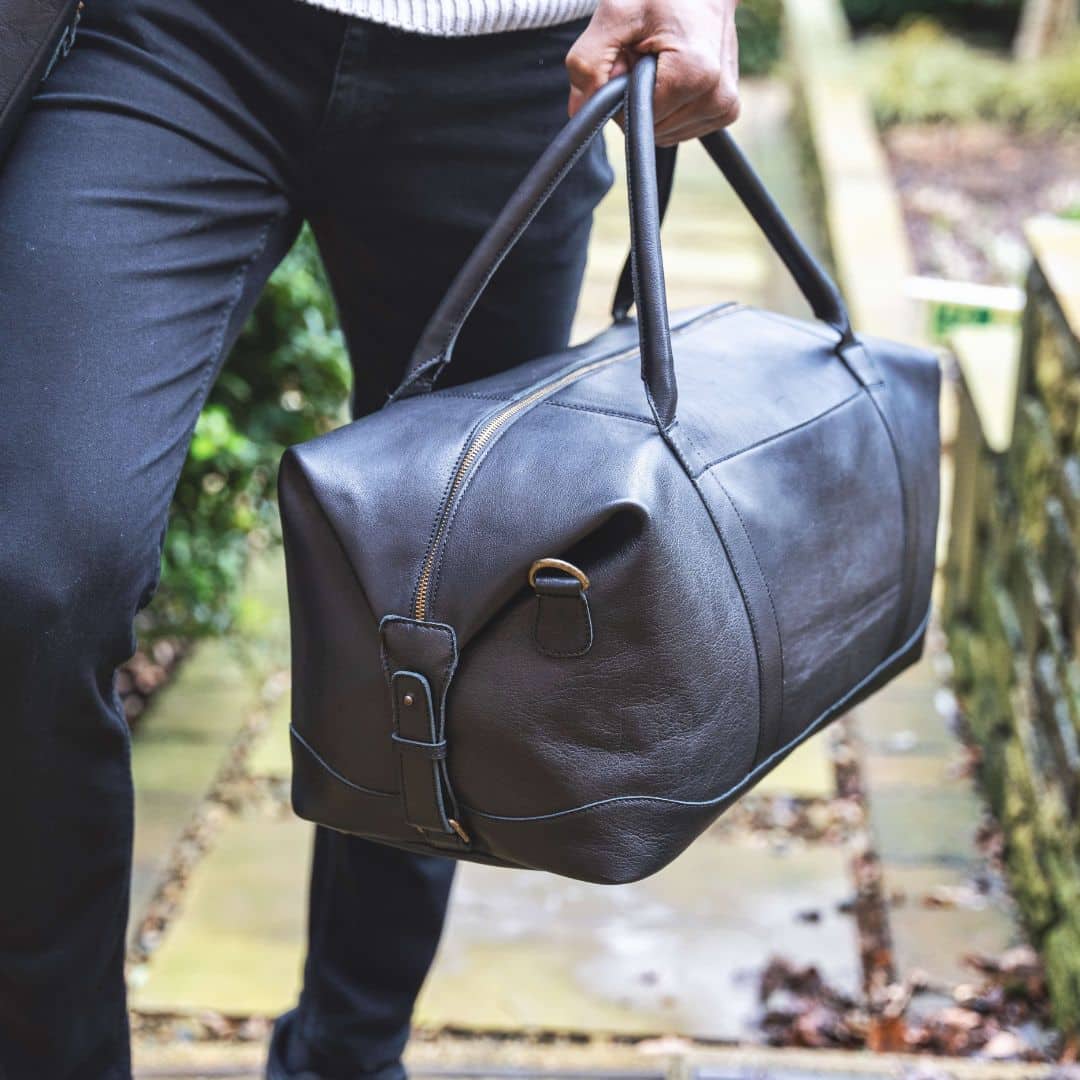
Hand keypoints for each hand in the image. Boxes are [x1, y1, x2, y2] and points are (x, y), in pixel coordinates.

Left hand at [566, 0, 740, 145]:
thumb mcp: (615, 14)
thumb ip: (588, 62)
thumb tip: (579, 109)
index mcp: (697, 74)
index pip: (639, 118)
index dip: (621, 94)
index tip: (628, 58)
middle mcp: (718, 96)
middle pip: (653, 128)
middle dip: (637, 98)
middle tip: (642, 56)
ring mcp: (726, 106)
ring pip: (665, 132)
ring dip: (652, 102)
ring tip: (660, 60)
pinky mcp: (727, 110)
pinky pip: (680, 128)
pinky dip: (669, 106)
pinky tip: (674, 74)